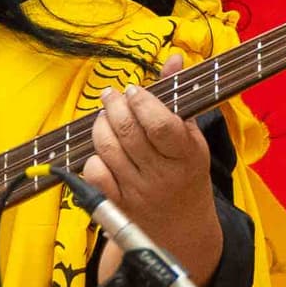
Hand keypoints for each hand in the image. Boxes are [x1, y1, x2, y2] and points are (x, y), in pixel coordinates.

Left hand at [84, 84, 219, 278]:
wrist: (181, 228)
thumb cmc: (186, 173)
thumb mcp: (192, 138)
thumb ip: (178, 98)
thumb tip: (176, 58)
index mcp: (188, 155)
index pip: (161, 124)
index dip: (142, 102)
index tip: (133, 90)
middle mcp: (163, 175)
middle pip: (128, 133)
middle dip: (113, 107)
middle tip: (111, 96)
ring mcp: (138, 191)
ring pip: (107, 149)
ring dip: (100, 126)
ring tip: (105, 117)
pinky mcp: (116, 204)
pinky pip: (94, 173)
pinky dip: (93, 157)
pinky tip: (102, 150)